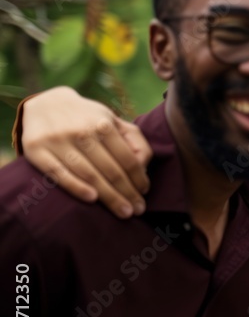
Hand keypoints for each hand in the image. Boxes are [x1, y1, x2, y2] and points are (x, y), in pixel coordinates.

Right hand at [20, 87, 151, 217]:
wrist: (45, 104)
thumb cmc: (88, 119)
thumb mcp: (113, 120)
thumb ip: (133, 139)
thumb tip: (143, 165)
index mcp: (104, 124)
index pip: (128, 159)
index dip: (138, 179)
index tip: (144, 193)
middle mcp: (81, 131)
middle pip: (111, 170)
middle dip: (127, 193)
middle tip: (137, 210)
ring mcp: (58, 141)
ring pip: (88, 174)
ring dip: (109, 197)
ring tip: (123, 212)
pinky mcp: (36, 150)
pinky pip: (58, 174)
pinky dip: (76, 187)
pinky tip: (92, 199)